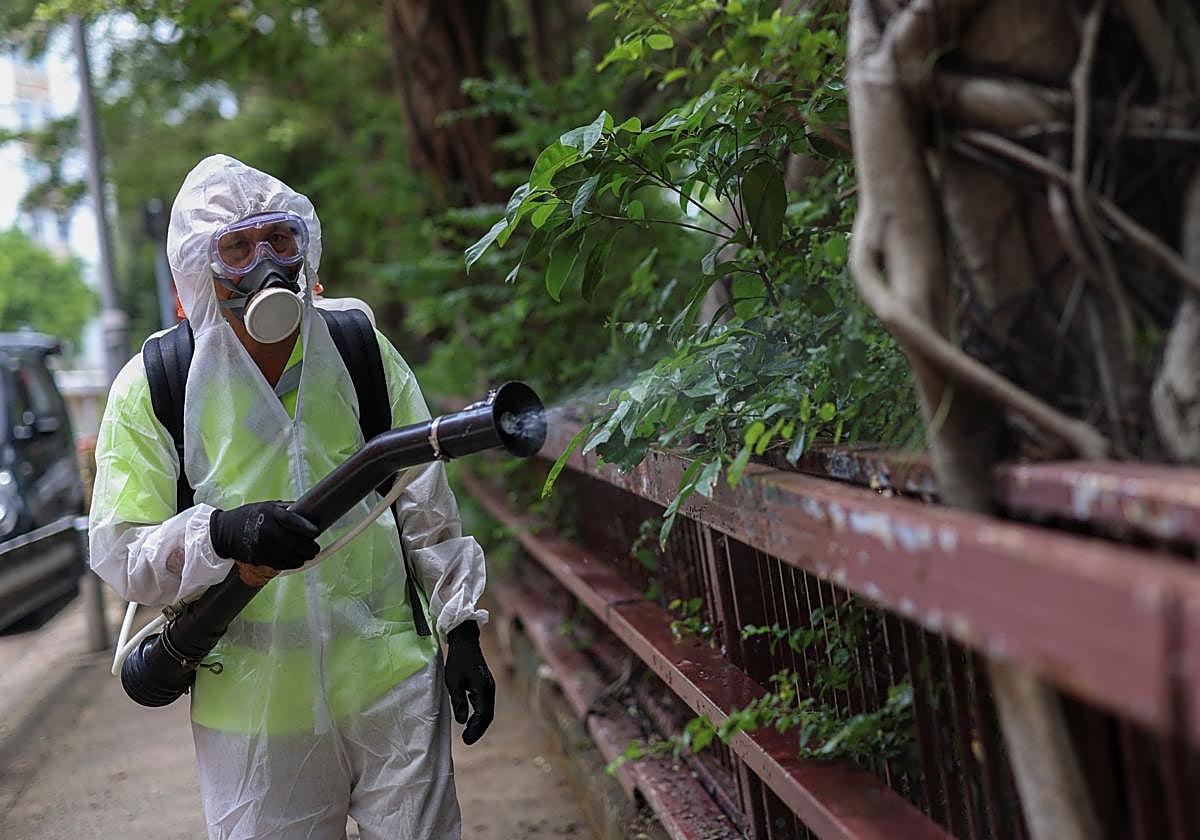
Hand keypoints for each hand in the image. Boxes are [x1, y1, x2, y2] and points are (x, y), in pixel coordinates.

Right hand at [209, 502, 319, 570]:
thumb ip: (288, 509)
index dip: (306, 528)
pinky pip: (279, 564)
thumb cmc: (252, 516)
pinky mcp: (258, 557)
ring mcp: (261, 545)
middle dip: (308, 548)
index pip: (292, 521)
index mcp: (270, 513)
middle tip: (315, 549)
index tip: (316, 532)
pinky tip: (297, 561)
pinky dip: (291, 564)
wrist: (225, 531)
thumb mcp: (269, 506)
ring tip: (308, 555)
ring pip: (288, 556)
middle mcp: (266, 529)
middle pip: (293, 542)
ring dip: (301, 557)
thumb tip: (311, 511)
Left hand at [444, 621, 494, 743]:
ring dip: (480, 723)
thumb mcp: (453, 682)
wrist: (466, 642)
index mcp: (483, 689)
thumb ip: (458, 701)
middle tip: (467, 740)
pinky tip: (472, 719)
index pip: (482, 715)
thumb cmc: (458, 661)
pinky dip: (481, 715)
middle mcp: (490, 690)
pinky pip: (486, 704)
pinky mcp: (486, 685)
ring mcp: (489, 687)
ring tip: (469, 733)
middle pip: (488, 715)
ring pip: (488, 710)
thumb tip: (461, 720)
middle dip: (479, 729)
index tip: (466, 739)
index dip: (475, 729)